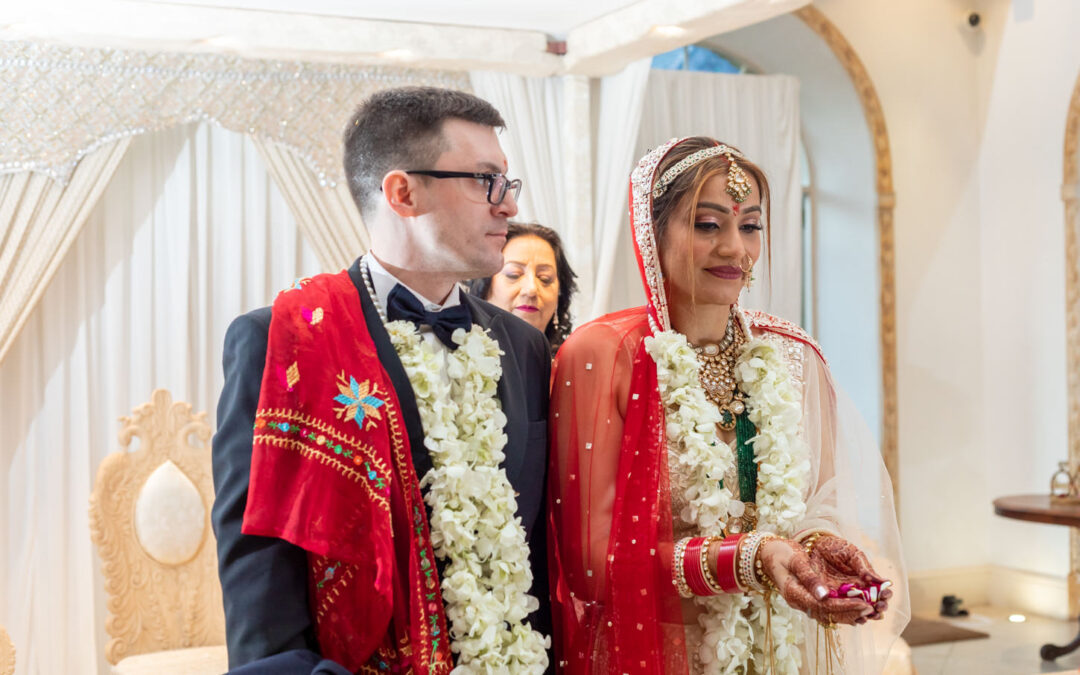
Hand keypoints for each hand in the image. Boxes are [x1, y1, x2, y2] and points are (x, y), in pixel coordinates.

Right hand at [757, 539, 872, 625]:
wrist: (767, 554)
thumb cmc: (781, 553)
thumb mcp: (795, 560)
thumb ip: (809, 578)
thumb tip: (825, 595)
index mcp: (795, 594)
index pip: (825, 606)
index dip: (846, 606)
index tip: (864, 604)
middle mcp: (800, 602)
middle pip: (829, 614)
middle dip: (852, 612)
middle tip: (873, 609)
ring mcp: (803, 602)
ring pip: (830, 615)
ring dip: (850, 614)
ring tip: (870, 611)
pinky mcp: (808, 599)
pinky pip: (828, 609)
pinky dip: (843, 610)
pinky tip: (857, 607)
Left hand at [808, 535, 891, 620]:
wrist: (814, 546)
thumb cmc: (837, 548)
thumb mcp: (853, 555)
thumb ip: (865, 568)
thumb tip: (884, 581)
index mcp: (865, 581)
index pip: (879, 592)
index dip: (885, 595)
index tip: (886, 594)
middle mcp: (856, 592)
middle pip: (871, 605)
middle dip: (877, 609)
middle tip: (879, 607)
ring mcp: (843, 598)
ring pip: (857, 612)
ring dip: (864, 615)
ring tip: (867, 615)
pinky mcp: (829, 601)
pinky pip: (840, 613)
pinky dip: (848, 617)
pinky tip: (854, 619)